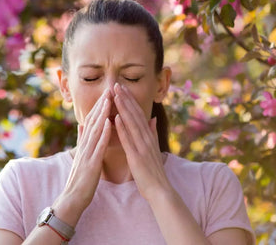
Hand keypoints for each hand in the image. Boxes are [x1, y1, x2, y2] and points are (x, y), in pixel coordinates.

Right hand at [53, 89, 111, 221]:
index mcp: (85, 144)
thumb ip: (82, 139)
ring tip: (109, 99)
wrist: (72, 198)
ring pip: (95, 130)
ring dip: (102, 114)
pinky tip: (109, 122)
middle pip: (93, 121)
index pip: (92, 121)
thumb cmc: (80, 178)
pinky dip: (103, 133)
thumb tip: (81, 124)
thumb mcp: (81, 155)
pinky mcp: (91, 163)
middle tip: (109, 89)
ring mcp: (87, 154)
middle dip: (101, 105)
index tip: (107, 93)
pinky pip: (98, 146)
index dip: (99, 106)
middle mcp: (85, 145)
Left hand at [113, 83, 172, 200]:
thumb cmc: (153, 171)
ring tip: (115, 94)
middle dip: (125, 98)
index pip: (138, 114)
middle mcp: (146, 138)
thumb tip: (152, 118)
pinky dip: (122, 128)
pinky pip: (128, 140)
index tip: (122, 88)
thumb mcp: (154, 148)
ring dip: (123, 108)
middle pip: (134, 114)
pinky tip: (116, 118)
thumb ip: (152, 132)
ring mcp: (142, 146)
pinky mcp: (136, 156)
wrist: (159, 190)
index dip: (130, 100)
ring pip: (131, 123)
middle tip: (116, 84)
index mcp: (148, 136)